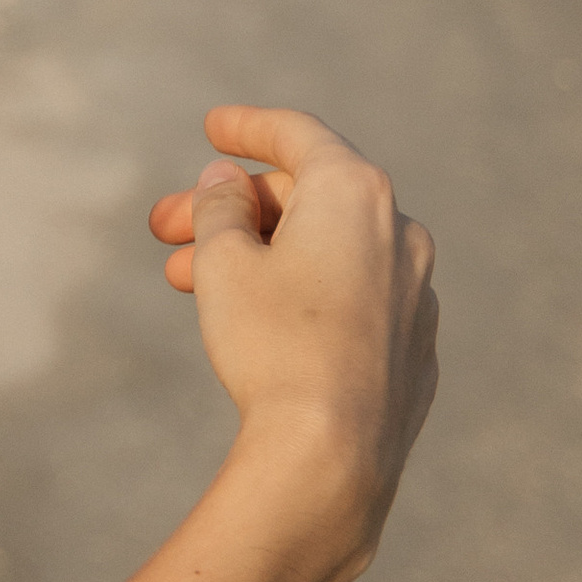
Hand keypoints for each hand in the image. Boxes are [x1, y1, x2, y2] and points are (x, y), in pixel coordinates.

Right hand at [148, 105, 438, 565]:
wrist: (332, 454)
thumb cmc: (272, 345)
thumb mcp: (224, 262)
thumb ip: (221, 206)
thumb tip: (226, 182)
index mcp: (355, 193)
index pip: (297, 136)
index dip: (247, 127)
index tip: (213, 127)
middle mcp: (400, 232)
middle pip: (306, 198)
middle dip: (232, 209)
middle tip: (166, 229)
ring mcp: (415, 293)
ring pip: (327, 250)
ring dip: (258, 254)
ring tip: (188, 282)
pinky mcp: (413, 348)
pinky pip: (353, 298)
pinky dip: (304, 292)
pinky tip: (257, 321)